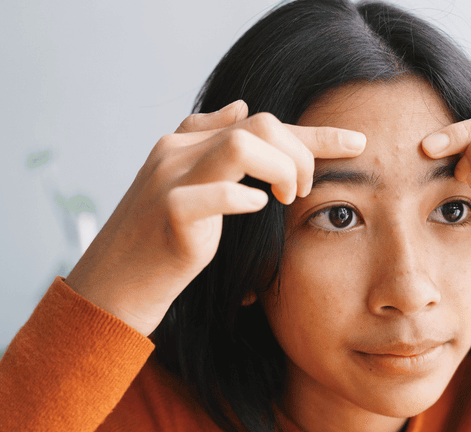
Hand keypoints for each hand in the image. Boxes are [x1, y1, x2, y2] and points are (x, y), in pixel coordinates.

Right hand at [65, 101, 366, 334]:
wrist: (113, 285)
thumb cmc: (158, 241)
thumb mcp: (185, 186)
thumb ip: (211, 148)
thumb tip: (240, 108)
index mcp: (185, 142)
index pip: (260, 122)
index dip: (313, 134)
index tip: (357, 145)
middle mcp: (177, 152)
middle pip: (260, 125)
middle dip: (300, 154)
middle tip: (303, 191)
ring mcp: (171, 181)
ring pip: (245, 145)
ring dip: (282, 170)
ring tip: (286, 199)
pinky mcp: (172, 214)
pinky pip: (218, 193)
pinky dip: (246, 198)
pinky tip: (258, 208)